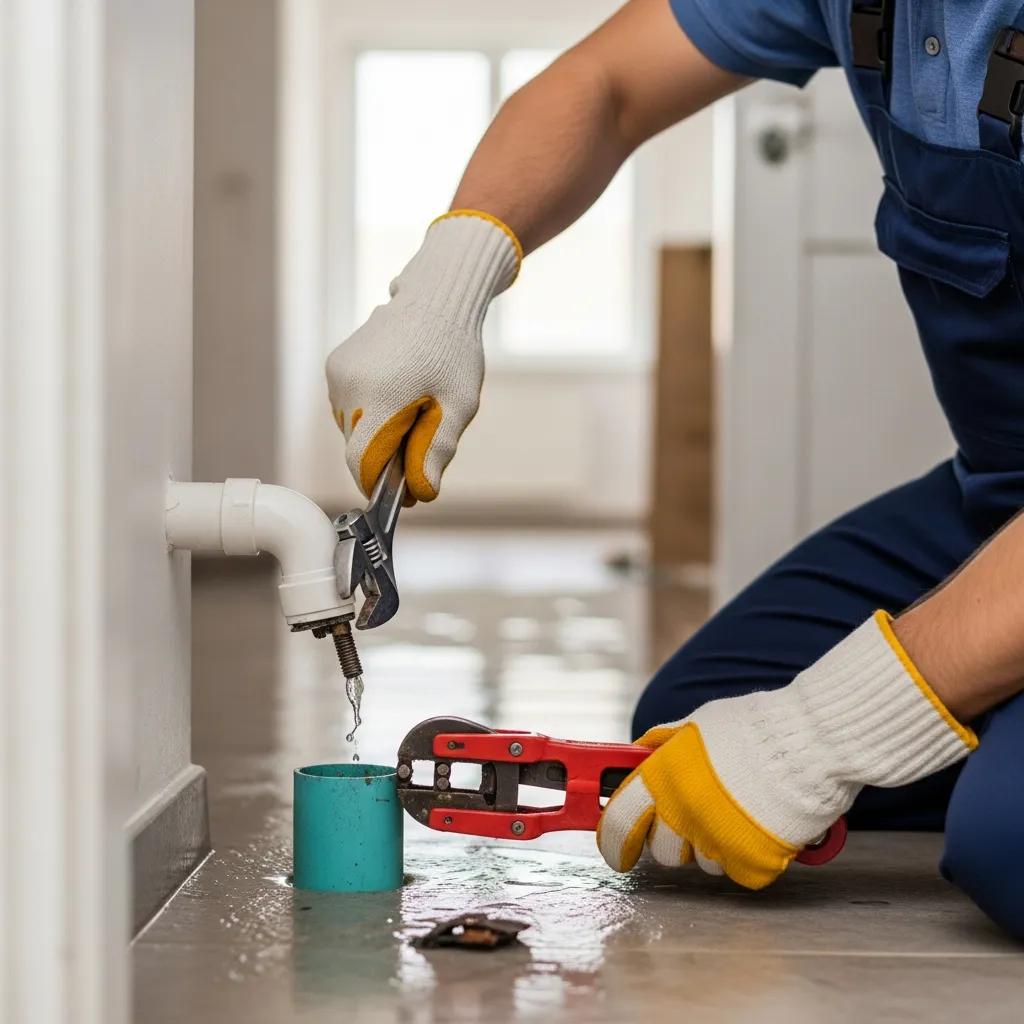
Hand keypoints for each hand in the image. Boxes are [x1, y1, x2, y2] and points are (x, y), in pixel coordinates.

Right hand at [326, 211, 519, 501]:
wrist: (436, 296)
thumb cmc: (454, 351)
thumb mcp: (457, 406)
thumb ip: (436, 452)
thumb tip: (422, 495)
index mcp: (378, 397)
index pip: (361, 462)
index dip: (380, 485)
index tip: (404, 495)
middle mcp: (348, 386)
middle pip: (357, 447)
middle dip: (386, 458)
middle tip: (422, 446)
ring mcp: (337, 374)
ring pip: (351, 429)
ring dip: (378, 433)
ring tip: (414, 409)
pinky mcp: (335, 366)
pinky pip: (348, 407)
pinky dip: (370, 412)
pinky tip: (398, 392)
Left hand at [598, 612, 976, 887]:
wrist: (813, 740)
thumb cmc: (756, 725)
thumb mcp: (698, 723)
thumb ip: (665, 744)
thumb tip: (639, 754)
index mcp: (662, 778)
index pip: (618, 823)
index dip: (614, 840)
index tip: (619, 847)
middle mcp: (682, 813)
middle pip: (661, 852)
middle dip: (673, 839)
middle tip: (695, 819)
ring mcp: (717, 841)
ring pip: (700, 863)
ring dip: (712, 845)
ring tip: (737, 813)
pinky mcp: (752, 863)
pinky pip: (737, 872)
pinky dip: (746, 857)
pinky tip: (759, 828)